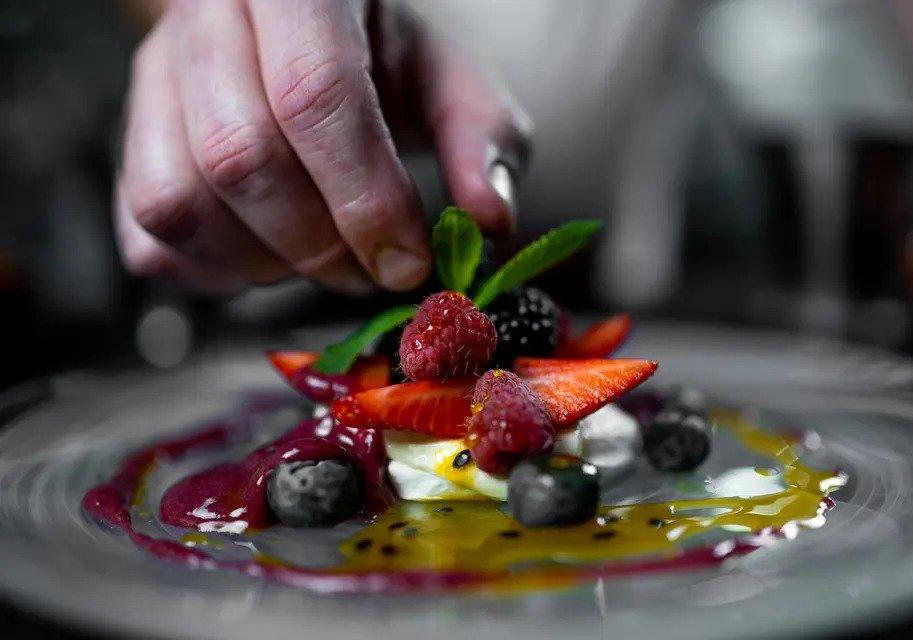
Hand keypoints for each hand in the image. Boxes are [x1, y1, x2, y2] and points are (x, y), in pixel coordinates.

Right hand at [115, 0, 528, 293]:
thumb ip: (482, 140)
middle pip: (240, 155)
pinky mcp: (130, 139)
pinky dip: (217, 270)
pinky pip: (148, 232)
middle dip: (319, 244)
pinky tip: (271, 254)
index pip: (315, 92)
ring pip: (180, 201)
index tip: (407, 262)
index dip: (365, 198)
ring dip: (264, 262)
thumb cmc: (381, 59)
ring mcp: (152, 76)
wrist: (302, 36)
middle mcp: (205, 17)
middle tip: (371, 272)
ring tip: (322, 257)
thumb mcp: (450, 80)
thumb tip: (491, 220)